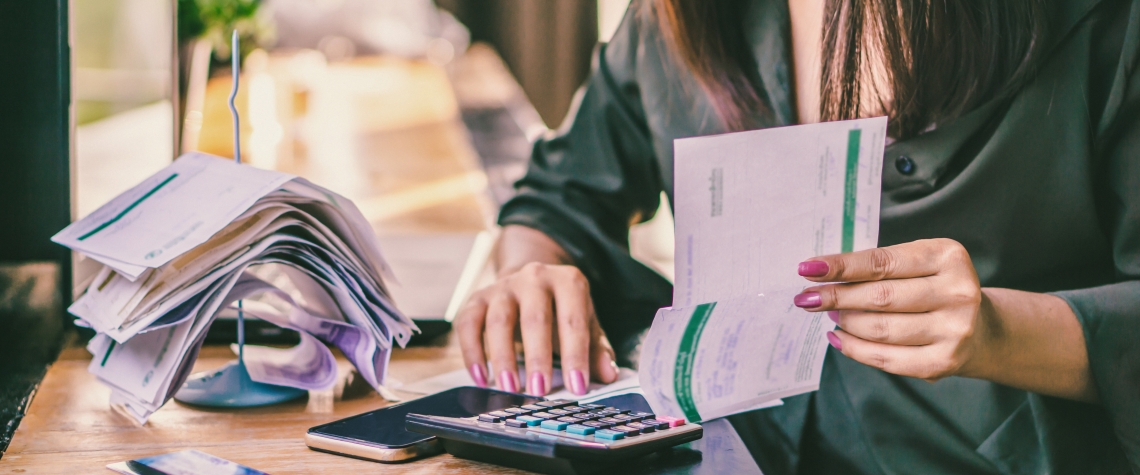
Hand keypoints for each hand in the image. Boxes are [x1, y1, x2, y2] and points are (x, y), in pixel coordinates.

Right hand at [456, 262, 618, 395]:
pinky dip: (472, 351)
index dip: (575, 355)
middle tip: (539, 390)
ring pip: (499, 321)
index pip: (573, 320)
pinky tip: (481, 378)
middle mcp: (535, 277)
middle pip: (534, 318)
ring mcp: (504, 286)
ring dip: (503, 357)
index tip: (577, 386)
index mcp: (568, 281)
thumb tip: (607, 376)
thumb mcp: (586, 322)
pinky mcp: (478, 297)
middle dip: (537, 357)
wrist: (531, 280)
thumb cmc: (562, 310)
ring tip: (509, 387)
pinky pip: (469, 323)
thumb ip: (596, 349)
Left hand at [794, 238, 992, 380]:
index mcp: (948, 256)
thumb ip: (878, 266)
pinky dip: (855, 349)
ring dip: (846, 322)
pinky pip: (886, 358)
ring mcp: (955, 330)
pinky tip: (838, 338)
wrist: (980, 328)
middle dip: (836, 297)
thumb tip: (822, 276)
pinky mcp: (945, 361)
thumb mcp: (917, 264)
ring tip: (831, 314)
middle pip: (880, 297)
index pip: (882, 262)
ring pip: (881, 329)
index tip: (807, 269)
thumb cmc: (934, 287)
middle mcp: (958, 292)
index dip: (841, 267)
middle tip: (807, 297)